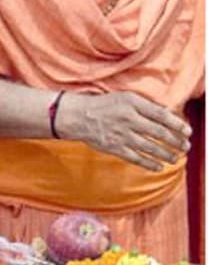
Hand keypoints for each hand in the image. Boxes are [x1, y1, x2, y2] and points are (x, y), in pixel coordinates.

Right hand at [56, 91, 191, 171]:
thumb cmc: (103, 106)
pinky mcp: (114, 148)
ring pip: (150, 147)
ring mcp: (121, 135)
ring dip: (166, 154)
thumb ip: (145, 105)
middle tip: (185, 146)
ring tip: (175, 157)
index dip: (177, 124)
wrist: (77, 116)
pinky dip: (149, 163)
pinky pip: (136, 158)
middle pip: (159, 132)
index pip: (161, 115)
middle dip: (175, 141)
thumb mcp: (124, 97)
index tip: (187, 131)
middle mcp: (128, 119)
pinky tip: (159, 166)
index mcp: (132, 104)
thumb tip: (167, 114)